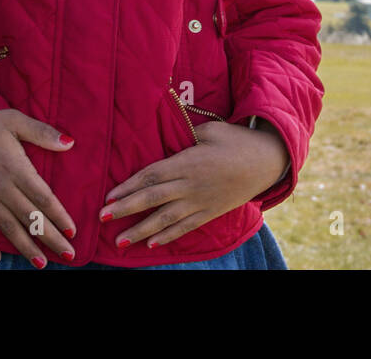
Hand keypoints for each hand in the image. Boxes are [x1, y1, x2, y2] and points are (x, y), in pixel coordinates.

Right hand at [0, 109, 77, 265]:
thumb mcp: (16, 120)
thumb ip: (43, 133)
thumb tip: (70, 143)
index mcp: (16, 167)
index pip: (44, 198)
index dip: (60, 217)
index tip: (73, 232)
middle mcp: (1, 187)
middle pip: (31, 218)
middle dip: (50, 239)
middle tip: (68, 256)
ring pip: (7, 228)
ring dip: (26, 248)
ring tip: (41, 264)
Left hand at [97, 119, 288, 248]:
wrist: (268, 161)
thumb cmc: (237, 140)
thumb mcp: (210, 130)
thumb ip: (186, 133)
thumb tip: (165, 127)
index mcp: (188, 162)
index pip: (152, 175)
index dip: (129, 186)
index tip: (109, 195)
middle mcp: (191, 185)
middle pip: (153, 199)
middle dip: (126, 209)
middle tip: (102, 217)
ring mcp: (201, 202)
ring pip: (165, 219)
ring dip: (141, 231)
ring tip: (120, 241)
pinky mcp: (210, 212)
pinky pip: (186, 227)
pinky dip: (168, 236)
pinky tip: (151, 244)